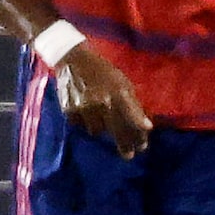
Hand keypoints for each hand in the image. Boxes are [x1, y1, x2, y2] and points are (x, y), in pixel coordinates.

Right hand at [54, 41, 152, 156]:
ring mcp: (84, 108)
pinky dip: (85, 123)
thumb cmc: (103, 71)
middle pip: (117, 131)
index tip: (142, 146)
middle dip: (125, 144)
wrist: (72, 60)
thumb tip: (145, 126)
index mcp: (119, 93)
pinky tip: (87, 113)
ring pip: (97, 131)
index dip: (138, 134)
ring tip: (103, 121)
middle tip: (129, 155)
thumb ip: (133, 103)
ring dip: (103, 129)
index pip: (132, 119)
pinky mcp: (69, 110)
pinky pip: (81, 125)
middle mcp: (102, 102)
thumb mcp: (123, 82)